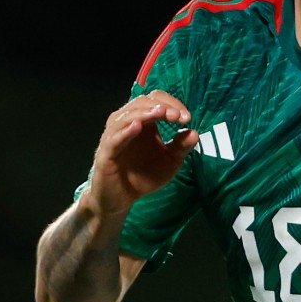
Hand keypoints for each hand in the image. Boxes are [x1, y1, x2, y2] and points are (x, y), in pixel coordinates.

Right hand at [81, 91, 197, 215]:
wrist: (121, 200)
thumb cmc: (143, 177)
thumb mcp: (169, 162)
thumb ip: (181, 147)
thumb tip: (194, 132)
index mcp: (143, 123)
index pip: (155, 101)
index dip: (171, 103)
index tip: (186, 117)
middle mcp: (126, 124)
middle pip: (141, 102)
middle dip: (161, 106)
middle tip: (178, 116)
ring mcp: (113, 137)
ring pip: (125, 116)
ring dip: (144, 113)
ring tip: (160, 113)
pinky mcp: (106, 153)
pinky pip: (114, 138)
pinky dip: (125, 130)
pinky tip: (137, 126)